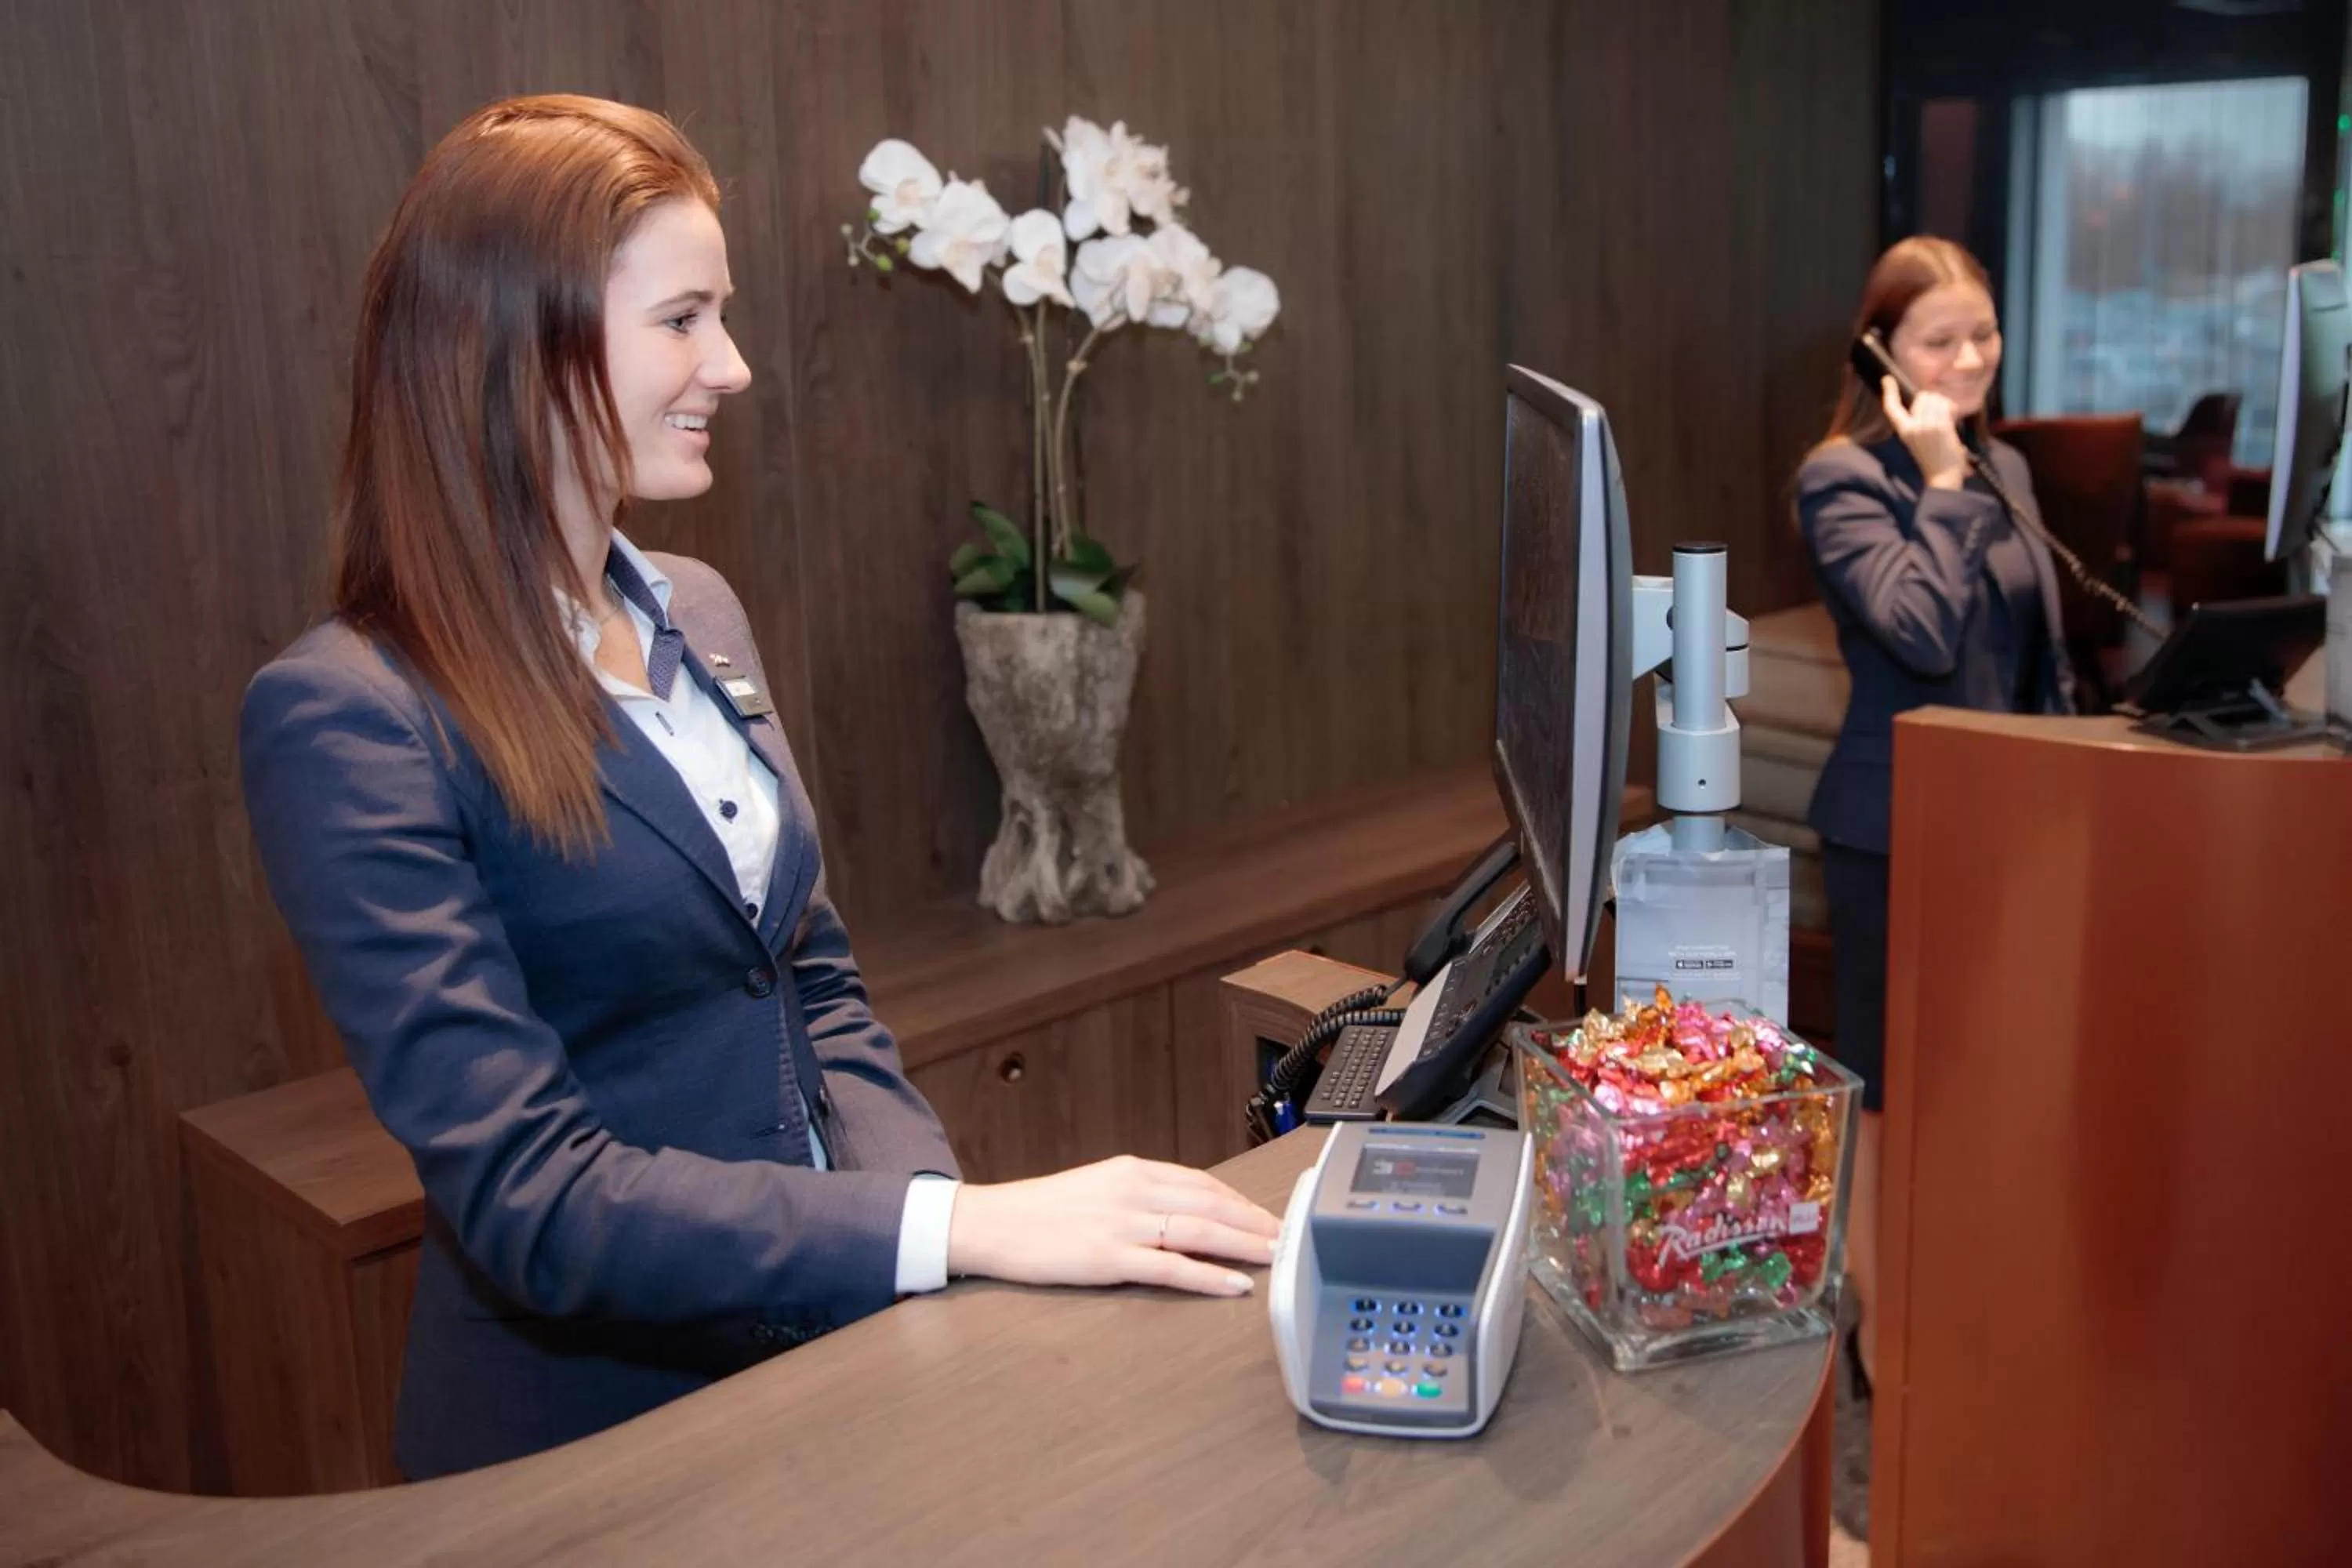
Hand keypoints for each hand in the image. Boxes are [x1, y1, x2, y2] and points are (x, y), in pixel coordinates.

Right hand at [945, 1154, 1282, 1296]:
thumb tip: (1182, 1211)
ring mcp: (1122, 1224)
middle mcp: (1132, 1191)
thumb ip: (1138, 1196)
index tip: (1266, 1214)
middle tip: (1288, 1235)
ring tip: (1276, 1256)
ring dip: (1244, 1244)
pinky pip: (1171, 1267)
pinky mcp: (1109, 1258)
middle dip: (1255, 1220)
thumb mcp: (1096, 1188)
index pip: (1201, 1181)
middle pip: (1210, 1203)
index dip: (1240, 1199)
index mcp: (1130, 1170)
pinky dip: (1209, 1275)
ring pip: (1199, 1230)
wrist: (991, 1223)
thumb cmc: (1040, 1211)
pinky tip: (1235, 1283)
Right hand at [1881, 376, 1968, 490]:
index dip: (1889, 393)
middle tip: (1942, 414)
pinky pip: (1945, 406)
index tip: (1887, 380)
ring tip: (1948, 419)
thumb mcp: (1919, 440)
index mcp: (1903, 432)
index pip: (1891, 409)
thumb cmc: (1934, 459)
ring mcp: (1925, 426)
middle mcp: (1912, 427)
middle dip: (1933, 400)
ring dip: (1944, 404)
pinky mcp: (1939, 427)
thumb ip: (1921, 422)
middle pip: (1921, 397)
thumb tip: (1931, 401)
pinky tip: (1953, 421)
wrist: (1943, 477)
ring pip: (1935, 399)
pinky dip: (1951, 409)